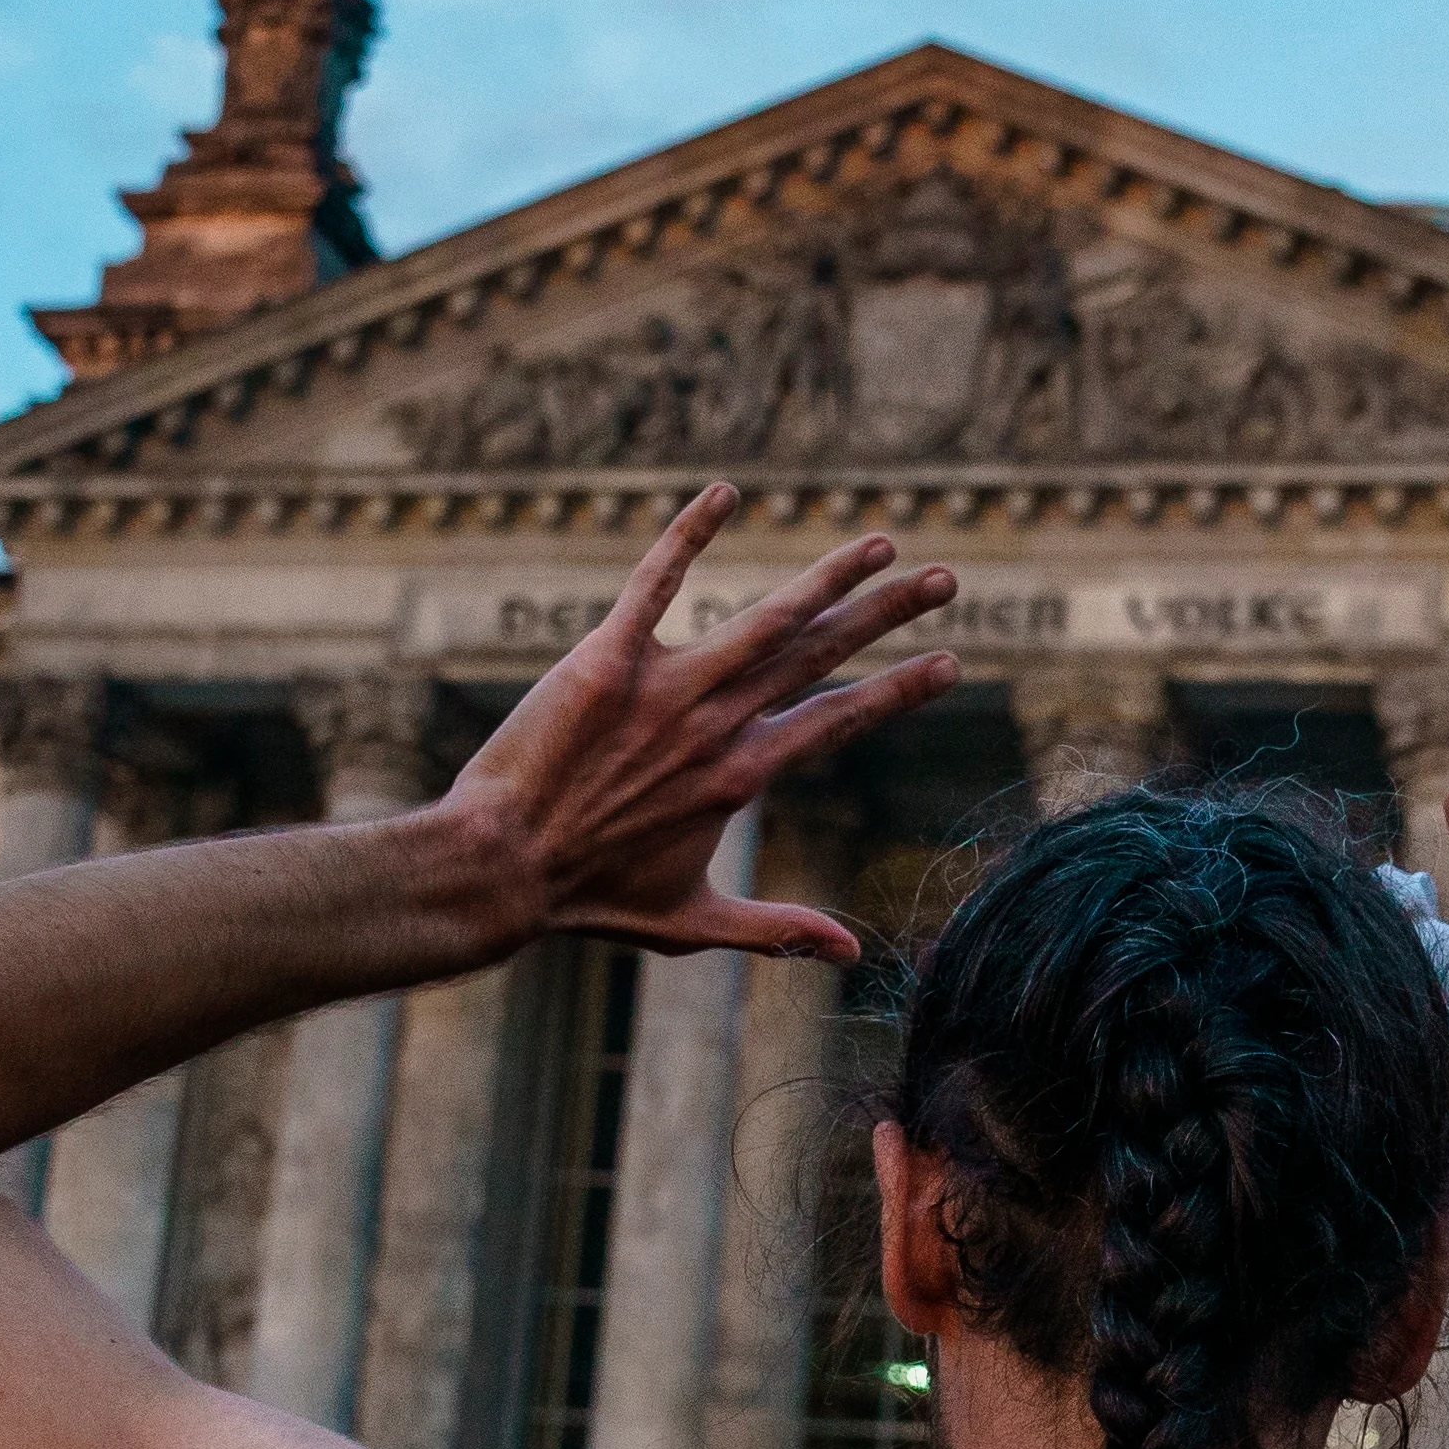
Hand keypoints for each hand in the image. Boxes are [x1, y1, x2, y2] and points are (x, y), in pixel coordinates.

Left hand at [444, 483, 956, 960]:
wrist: (500, 867)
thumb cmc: (588, 898)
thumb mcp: (691, 923)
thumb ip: (777, 930)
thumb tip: (853, 955)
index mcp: (741, 777)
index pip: (838, 722)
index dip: (898, 691)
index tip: (949, 663)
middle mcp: (716, 725)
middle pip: (820, 656)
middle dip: (888, 615)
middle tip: (944, 578)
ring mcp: (664, 687)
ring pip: (764, 617)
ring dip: (826, 575)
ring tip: (877, 541)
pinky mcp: (606, 658)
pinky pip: (655, 583)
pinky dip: (687, 536)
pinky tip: (723, 493)